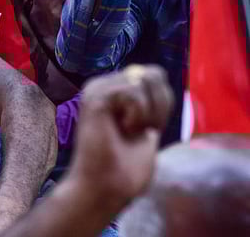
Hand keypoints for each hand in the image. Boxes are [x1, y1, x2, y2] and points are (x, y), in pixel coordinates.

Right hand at [68, 65, 173, 212]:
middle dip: (159, 105)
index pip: (154, 74)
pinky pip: (133, 92)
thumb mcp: (145, 125)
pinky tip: (122, 130)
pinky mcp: (95, 98)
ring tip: (129, 130)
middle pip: (153, 73)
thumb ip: (148, 102)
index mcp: (112, 90)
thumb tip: (155, 76)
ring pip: (143, 80)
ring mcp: (96, 89)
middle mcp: (102, 84)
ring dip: (147, 113)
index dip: (163, 101)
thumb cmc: (125, 166)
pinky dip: (138, 115)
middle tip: (141, 129)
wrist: (108, 187)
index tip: (149, 128)